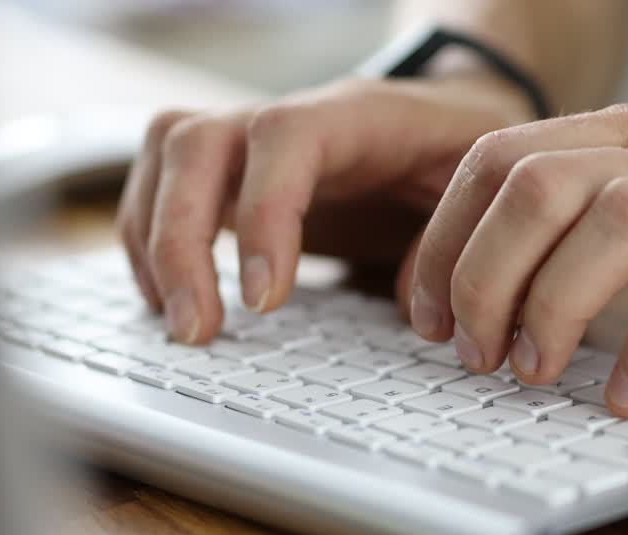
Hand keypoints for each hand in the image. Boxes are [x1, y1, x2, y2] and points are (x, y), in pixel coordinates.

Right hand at [117, 71, 532, 343]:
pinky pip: (160, 185)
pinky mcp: (231, 174)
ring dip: (154, 242)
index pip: (283, 139)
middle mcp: (286, 119)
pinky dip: (150, 243)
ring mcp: (250, 143)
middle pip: (195, 142)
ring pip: (165, 157)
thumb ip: (449, 238)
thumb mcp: (477, 184)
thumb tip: (409, 308)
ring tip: (180, 323)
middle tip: (197, 328)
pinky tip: (168, 299)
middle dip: (180, 239)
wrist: (445, 118)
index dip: (262, 213)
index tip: (263, 298)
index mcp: (352, 114)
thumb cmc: (458, 149)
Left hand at [408, 102, 627, 416]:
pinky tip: (625, 399)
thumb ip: (597, 233)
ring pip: (606, 223)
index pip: (500, 160)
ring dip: (547, 309)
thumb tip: (494, 307)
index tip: (424, 314)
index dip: (443, 240)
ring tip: (534, 376)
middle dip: (477, 276)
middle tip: (473, 353)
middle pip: (534, 184)